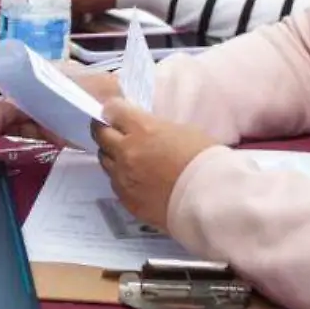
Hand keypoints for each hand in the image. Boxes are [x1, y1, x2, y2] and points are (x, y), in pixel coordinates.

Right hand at [0, 68, 121, 143]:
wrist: (125, 111)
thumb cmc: (100, 91)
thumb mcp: (70, 88)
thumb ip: (47, 90)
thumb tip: (20, 103)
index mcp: (49, 73)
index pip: (16, 75)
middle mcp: (45, 91)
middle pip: (14, 99)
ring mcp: (48, 111)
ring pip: (17, 116)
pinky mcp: (53, 130)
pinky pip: (29, 129)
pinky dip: (12, 131)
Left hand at [93, 98, 219, 229]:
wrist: (209, 200)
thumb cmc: (204, 160)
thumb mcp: (183, 130)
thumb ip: (156, 127)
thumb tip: (143, 128)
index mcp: (142, 129)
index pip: (112, 109)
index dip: (113, 108)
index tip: (115, 111)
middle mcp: (126, 151)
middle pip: (100, 134)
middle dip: (104, 128)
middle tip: (110, 129)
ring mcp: (123, 177)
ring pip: (104, 159)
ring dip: (111, 153)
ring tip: (123, 155)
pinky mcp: (126, 199)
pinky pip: (114, 182)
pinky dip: (120, 176)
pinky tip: (133, 178)